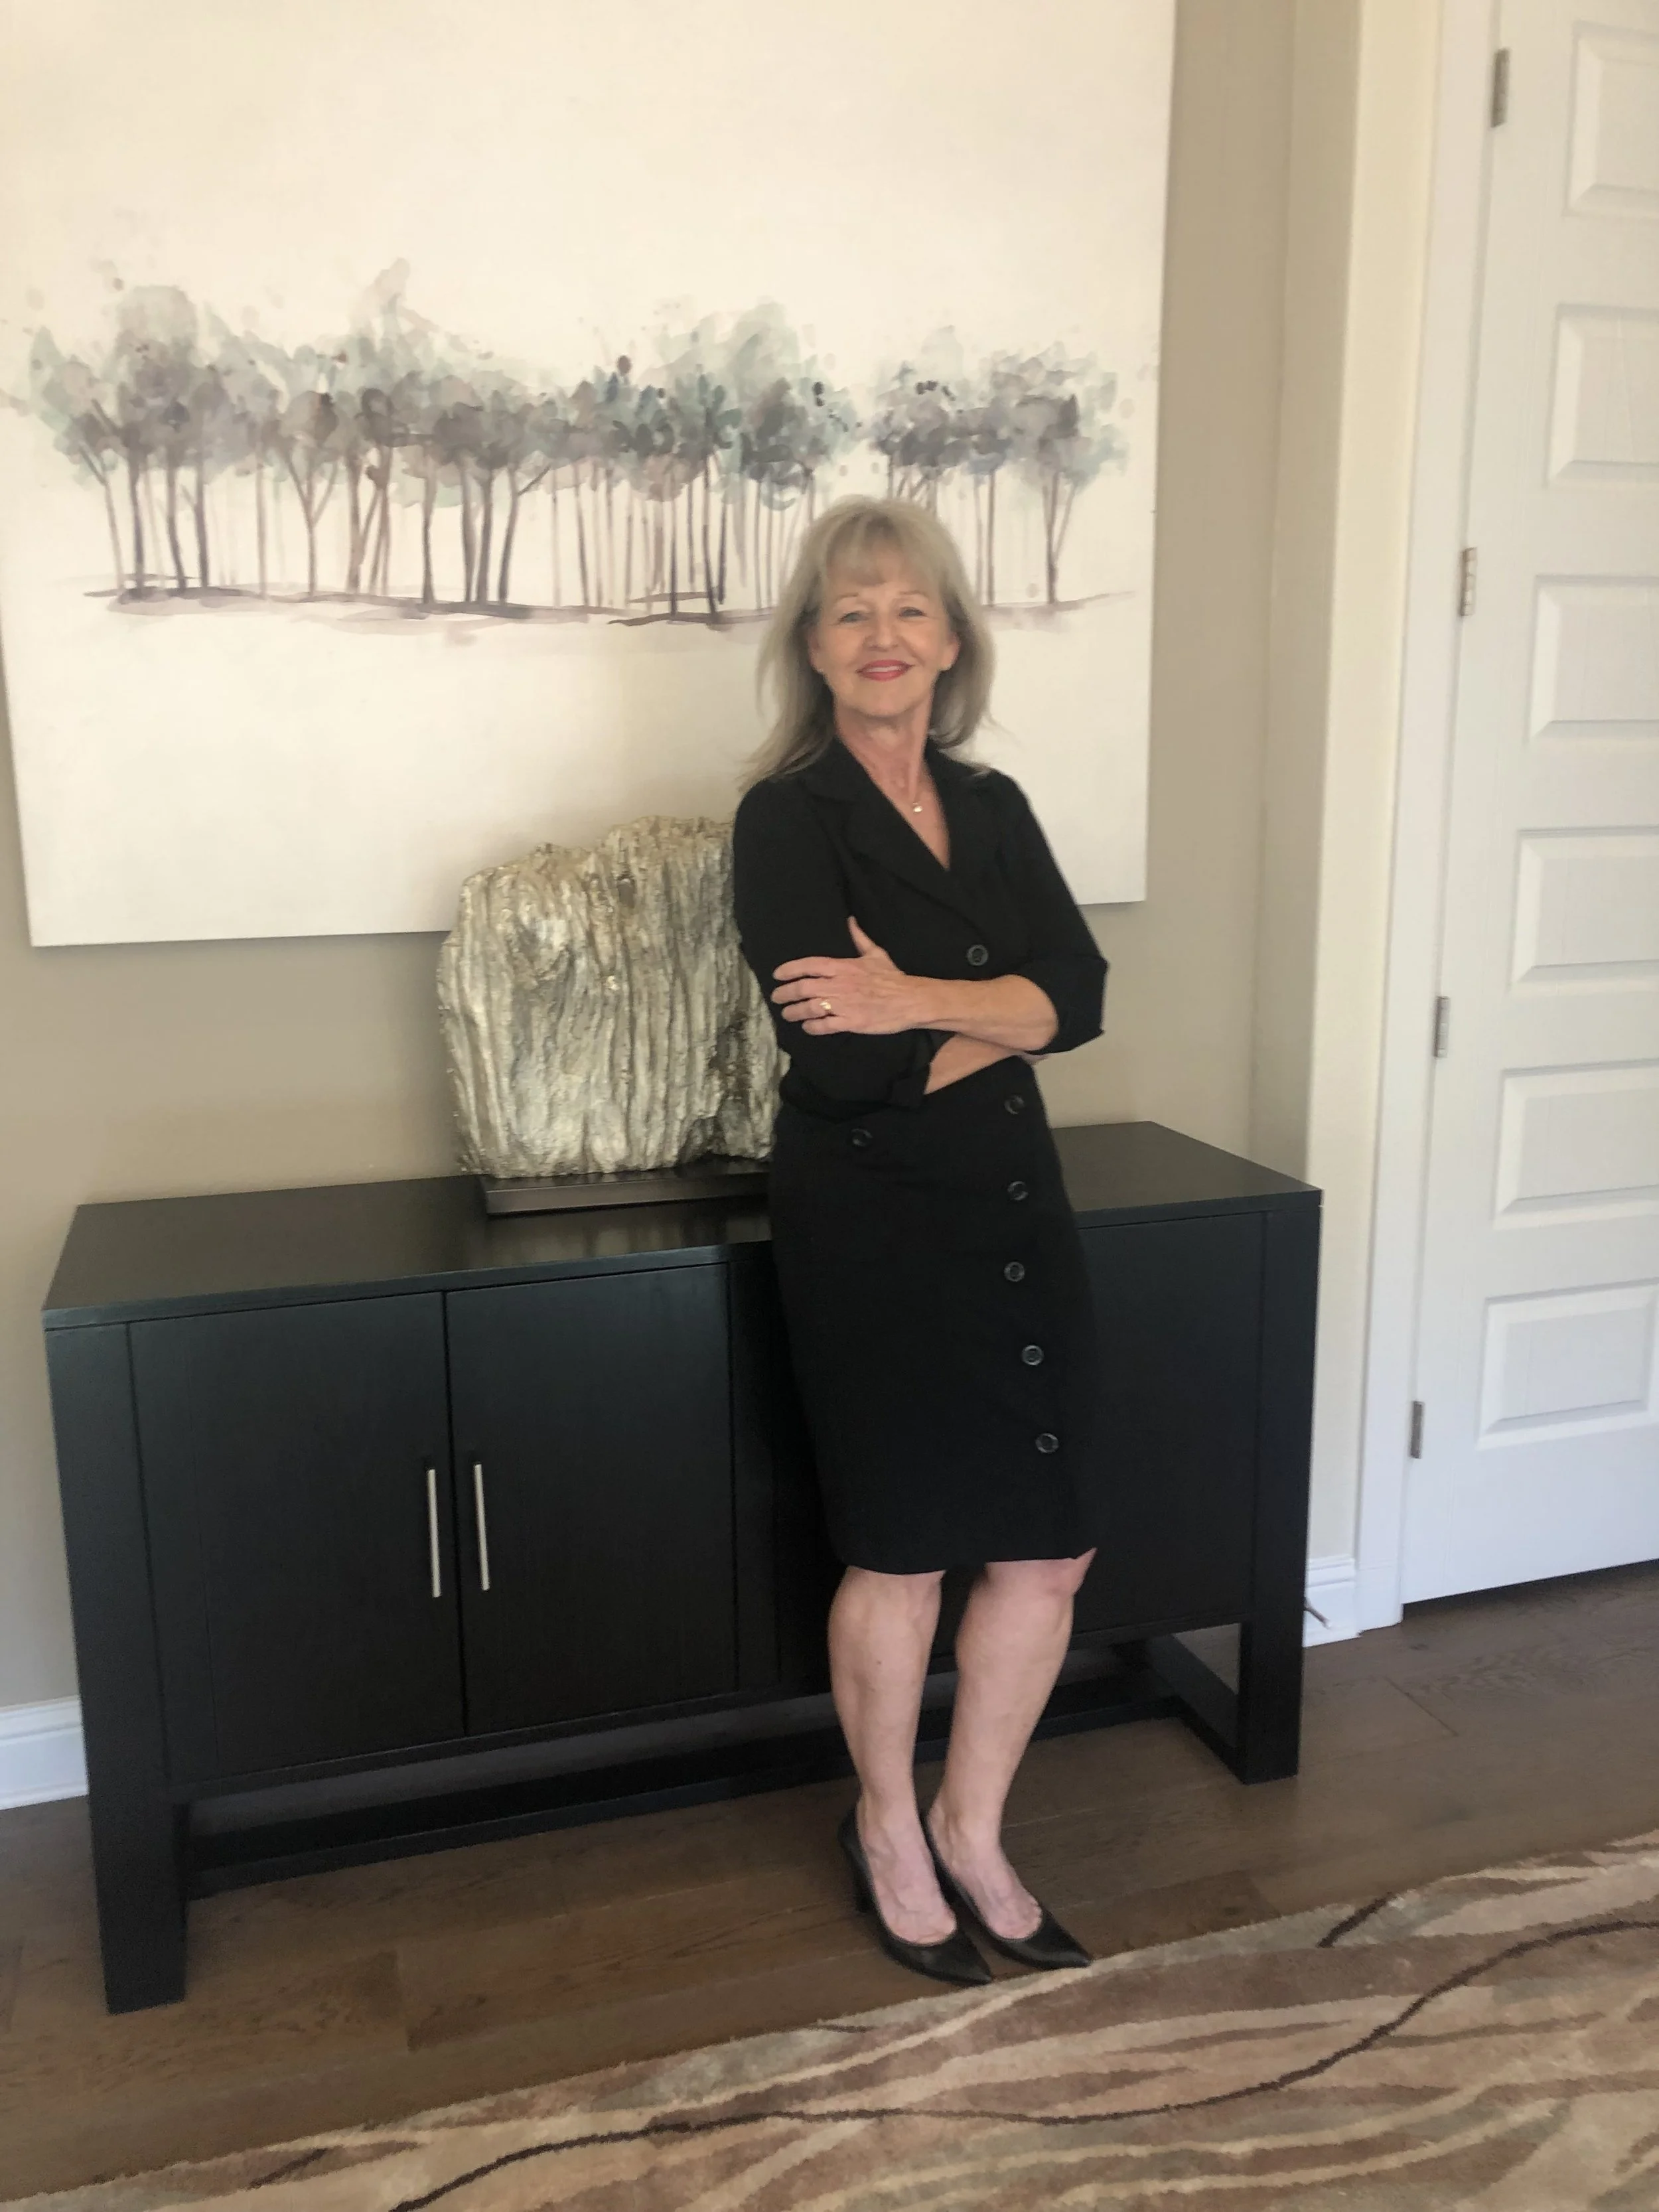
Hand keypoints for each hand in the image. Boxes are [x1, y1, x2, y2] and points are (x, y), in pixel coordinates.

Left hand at [772, 918, 922, 1034]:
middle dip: (785, 993)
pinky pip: (824, 1026)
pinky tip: (807, 1027)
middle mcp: (839, 985)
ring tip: (787, 1014)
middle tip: (777, 997)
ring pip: (809, 1008)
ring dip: (794, 1012)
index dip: (789, 969)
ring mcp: (843, 1005)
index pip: (809, 965)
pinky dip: (812, 1027)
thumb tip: (850, 921)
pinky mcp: (850, 1022)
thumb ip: (859, 938)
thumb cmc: (893, 978)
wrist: (911, 1000)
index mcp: (843, 966)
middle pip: (803, 988)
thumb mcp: (876, 954)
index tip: (777, 975)